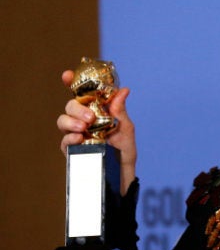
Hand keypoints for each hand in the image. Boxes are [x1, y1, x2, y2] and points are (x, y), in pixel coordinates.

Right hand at [56, 70, 136, 194]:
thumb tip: (124, 90)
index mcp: (96, 111)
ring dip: (70, 121)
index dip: (72, 82)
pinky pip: (64, 141)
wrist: (122, 174)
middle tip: (89, 118)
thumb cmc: (125, 150)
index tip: (67, 75)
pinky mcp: (71, 150)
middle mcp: (84, 120)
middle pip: (70, 105)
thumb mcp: (127, 128)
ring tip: (83, 128)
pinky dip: (69, 137)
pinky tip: (78, 138)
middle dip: (77, 108)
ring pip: (62, 120)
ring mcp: (76, 134)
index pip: (82, 94)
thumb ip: (120, 110)